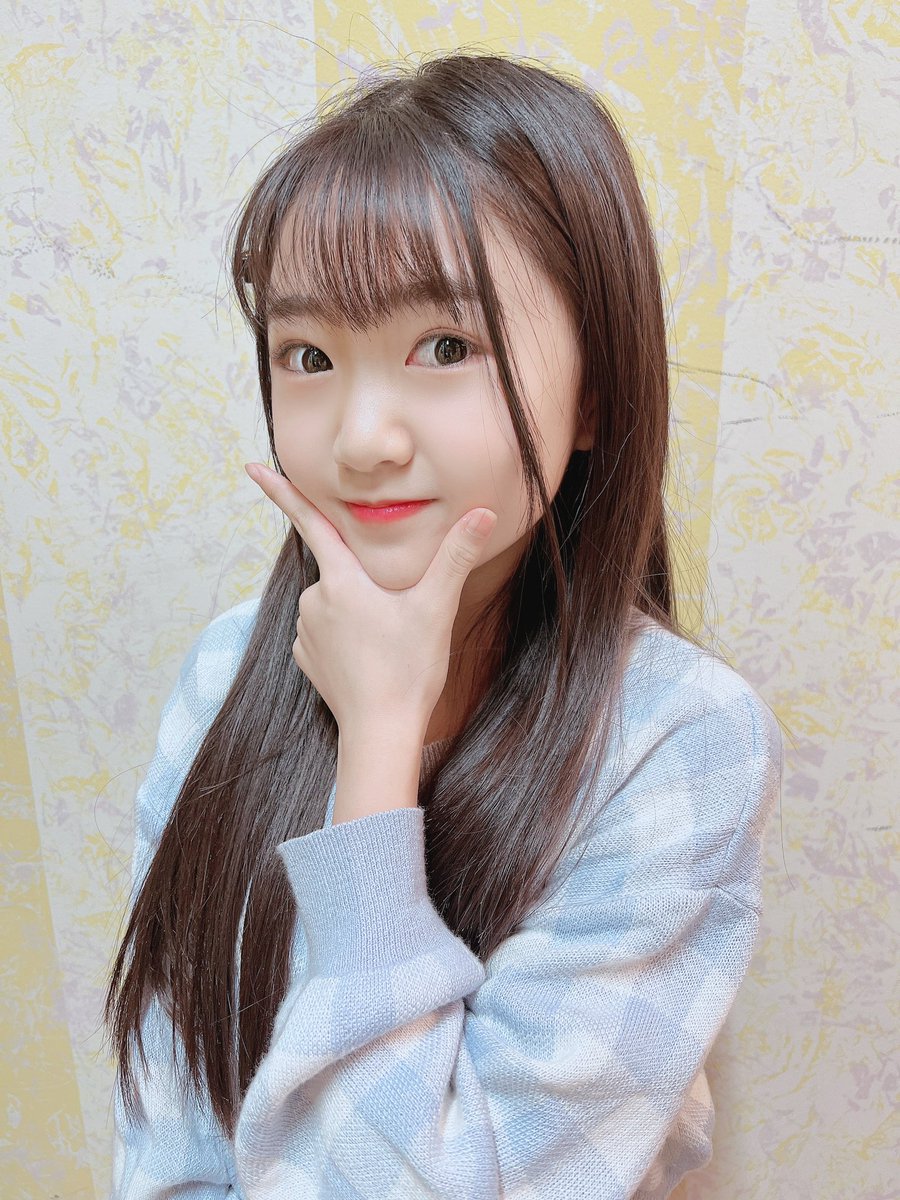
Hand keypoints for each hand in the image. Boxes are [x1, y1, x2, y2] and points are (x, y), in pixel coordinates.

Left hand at [245, 463, 497, 735]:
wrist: (381, 732)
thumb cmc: (409, 669)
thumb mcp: (437, 608)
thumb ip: (457, 556)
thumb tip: (484, 512)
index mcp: (342, 580)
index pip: (311, 524)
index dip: (284, 493)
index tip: (253, 468)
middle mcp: (314, 601)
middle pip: (342, 574)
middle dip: (368, 587)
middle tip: (399, 621)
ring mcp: (306, 633)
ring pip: (335, 606)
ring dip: (358, 614)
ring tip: (387, 645)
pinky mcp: (306, 660)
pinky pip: (325, 635)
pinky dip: (345, 640)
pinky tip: (368, 658)